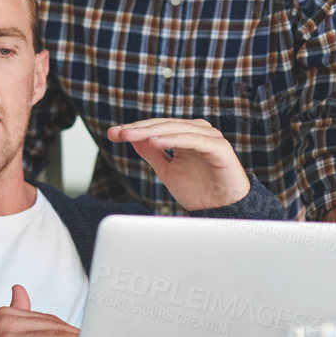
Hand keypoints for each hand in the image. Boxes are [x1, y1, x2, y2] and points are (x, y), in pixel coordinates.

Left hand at [107, 118, 249, 209]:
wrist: (222, 212)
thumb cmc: (199, 191)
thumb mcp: (167, 171)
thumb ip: (152, 153)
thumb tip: (131, 137)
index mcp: (185, 135)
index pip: (156, 127)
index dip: (134, 129)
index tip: (112, 133)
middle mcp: (197, 132)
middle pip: (163, 125)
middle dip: (138, 128)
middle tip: (119, 133)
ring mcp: (209, 137)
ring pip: (176, 129)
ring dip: (152, 131)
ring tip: (131, 135)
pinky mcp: (219, 147)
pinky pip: (193, 139)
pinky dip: (173, 139)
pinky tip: (154, 141)